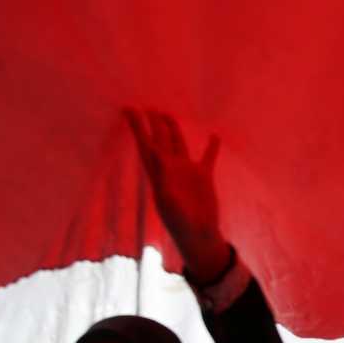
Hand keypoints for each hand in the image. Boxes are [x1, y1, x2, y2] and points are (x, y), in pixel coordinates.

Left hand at [125, 108, 230, 281]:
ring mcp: (187, 173)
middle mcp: (170, 170)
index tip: (129, 110)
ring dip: (173, 130)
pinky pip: (207, 158)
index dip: (137, 128)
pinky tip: (214, 135)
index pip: (145, 145)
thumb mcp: (167, 200)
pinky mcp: (203, 178)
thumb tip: (154, 150)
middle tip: (147, 107)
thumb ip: (161, 175)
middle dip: (152, 125)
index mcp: (158, 174)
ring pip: (178, 145)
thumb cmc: (180, 223)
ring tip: (167, 114)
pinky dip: (211, 148)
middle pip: (159, 141)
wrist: (198, 236)